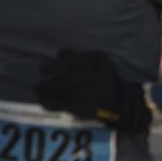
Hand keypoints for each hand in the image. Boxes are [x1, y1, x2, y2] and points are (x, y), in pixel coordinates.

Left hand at [34, 49, 150, 131]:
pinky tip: (45, 103)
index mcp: (100, 62)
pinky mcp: (94, 108)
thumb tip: (59, 52)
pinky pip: (70, 106)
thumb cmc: (105, 79)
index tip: (41, 70)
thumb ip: (78, 57)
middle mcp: (100, 76)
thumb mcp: (97, 63)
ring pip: (67, 93)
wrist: (125, 102)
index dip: (55, 66)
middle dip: (50, 83)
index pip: (74, 62)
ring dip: (50, 94)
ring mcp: (98, 93)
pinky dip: (55, 105)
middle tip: (36, 86)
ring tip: (39, 93)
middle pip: (69, 79)